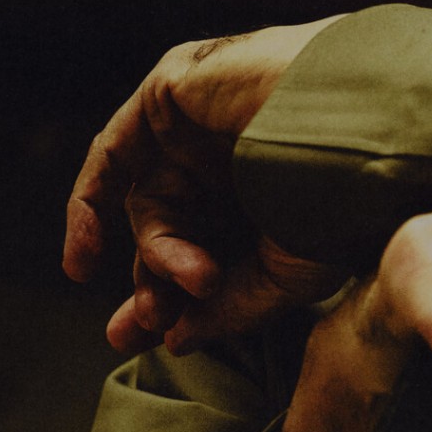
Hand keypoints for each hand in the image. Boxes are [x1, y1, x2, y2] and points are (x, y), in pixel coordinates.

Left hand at [64, 19, 345, 353]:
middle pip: (176, 226)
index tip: (167, 341)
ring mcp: (207, 122)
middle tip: (140, 331)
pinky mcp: (175, 90)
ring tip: (169, 291)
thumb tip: (175, 340)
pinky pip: (115, 151)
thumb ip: (229, 308)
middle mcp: (241, 152)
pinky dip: (90, 204)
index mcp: (277, 187)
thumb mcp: (286, 274)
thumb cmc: (339, 195)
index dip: (184, 297)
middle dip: (154, 284)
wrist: (349, 127)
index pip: (216, 241)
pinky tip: (83, 260)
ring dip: (154, 255)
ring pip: (154, 200)